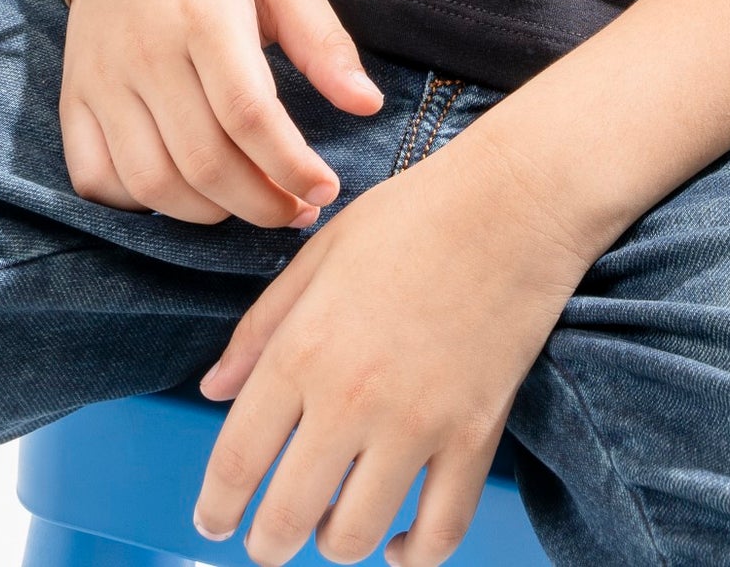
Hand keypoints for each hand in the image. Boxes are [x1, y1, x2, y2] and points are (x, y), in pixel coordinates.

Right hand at [59, 0, 382, 228]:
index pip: (248, 115)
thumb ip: (324, 41)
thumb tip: (368, 104)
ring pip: (151, 183)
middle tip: (296, 211)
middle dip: (260, 203)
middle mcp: (146, 52)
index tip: (325, 190)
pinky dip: (139, 206)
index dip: (290, 166)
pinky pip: (96, 179)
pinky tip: (183, 193)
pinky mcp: (73, 99)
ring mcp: (102, 80)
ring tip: (249, 204)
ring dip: (208, 215)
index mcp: (205, 15)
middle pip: (203, 161)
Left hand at [193, 131, 587, 565]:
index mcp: (304, 349)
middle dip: (266, 544)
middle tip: (266, 541)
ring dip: (334, 546)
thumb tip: (213, 390)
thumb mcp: (320, 253)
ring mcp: (417, 424)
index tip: (213, 522)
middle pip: (286, 518)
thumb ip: (261, 326)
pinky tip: (400, 545)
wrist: (517, 199)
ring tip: (332, 528)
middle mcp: (352, 398)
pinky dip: (414, 555)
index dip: (215, 508)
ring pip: (355, 537)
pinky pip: (440, 531)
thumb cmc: (416, 213)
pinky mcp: (475, 436)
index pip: (236, 461)